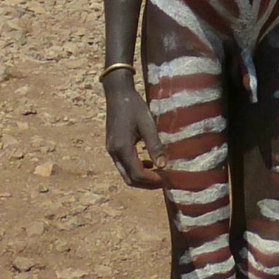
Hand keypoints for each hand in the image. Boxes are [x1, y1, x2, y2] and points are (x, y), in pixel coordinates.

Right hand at [103, 74, 164, 188]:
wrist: (117, 94)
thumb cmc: (134, 107)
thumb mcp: (147, 124)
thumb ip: (154, 145)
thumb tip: (163, 165)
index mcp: (122, 148)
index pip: (137, 173)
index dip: (152, 180)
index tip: (166, 179)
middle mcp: (114, 152)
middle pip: (129, 179)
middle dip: (146, 183)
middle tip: (163, 181)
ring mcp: (111, 150)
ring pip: (125, 173)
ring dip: (141, 177)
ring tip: (158, 173)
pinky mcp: (112, 147)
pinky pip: (123, 165)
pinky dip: (136, 168)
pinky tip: (148, 162)